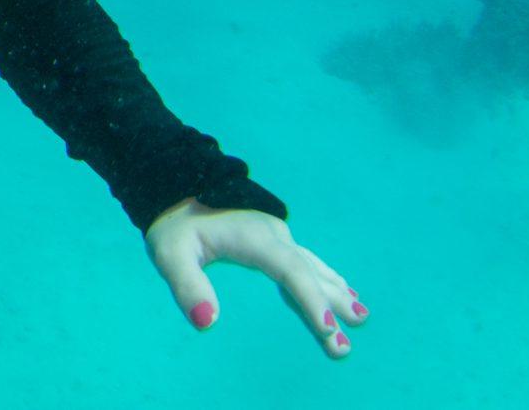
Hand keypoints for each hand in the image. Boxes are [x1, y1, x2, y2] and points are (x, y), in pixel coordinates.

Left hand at [145, 199, 365, 357]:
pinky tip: (343, 292)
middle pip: (308, 274)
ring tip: (360, 319)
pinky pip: (305, 264)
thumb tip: (206, 322)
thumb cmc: (173, 223)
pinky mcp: (273, 240)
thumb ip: (187, 286)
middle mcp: (272, 234)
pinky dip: (325, 280)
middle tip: (345, 346)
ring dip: (334, 296)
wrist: (176, 183)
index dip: (310, 300)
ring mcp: (276, 236)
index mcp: (252, 237)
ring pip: (311, 269)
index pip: (289, 271)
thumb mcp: (169, 253)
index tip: (327, 329)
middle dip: (330, 308)